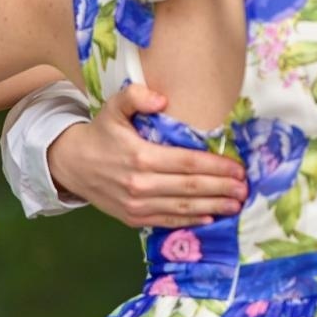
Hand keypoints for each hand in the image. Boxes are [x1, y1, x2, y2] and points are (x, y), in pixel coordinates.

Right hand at [48, 83, 247, 228]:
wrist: (71, 164)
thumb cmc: (100, 133)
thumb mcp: (114, 107)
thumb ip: (136, 96)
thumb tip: (162, 100)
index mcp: (140, 156)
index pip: (187, 164)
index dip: (215, 167)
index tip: (238, 169)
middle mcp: (140, 184)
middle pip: (190, 188)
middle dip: (221, 189)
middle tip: (245, 189)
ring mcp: (136, 204)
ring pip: (182, 207)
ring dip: (212, 207)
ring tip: (236, 205)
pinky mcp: (133, 217)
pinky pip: (167, 220)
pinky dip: (190, 220)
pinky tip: (209, 218)